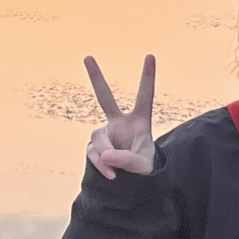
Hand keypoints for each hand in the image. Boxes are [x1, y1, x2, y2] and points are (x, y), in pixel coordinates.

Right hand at [84, 54, 157, 178]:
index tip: (150, 55)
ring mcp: (105, 133)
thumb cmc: (144, 167)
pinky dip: (101, 165)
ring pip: (98, 138)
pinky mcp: (95, 146)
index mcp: (139, 120)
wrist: (132, 182)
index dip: (148, 76)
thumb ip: (126, 159)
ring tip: (117, 170)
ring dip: (105, 155)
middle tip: (87, 56)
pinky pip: (93, 153)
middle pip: (104, 97)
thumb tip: (105, 154)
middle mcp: (120, 122)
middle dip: (95, 77)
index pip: (144, 96)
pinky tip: (111, 174)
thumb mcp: (142, 165)